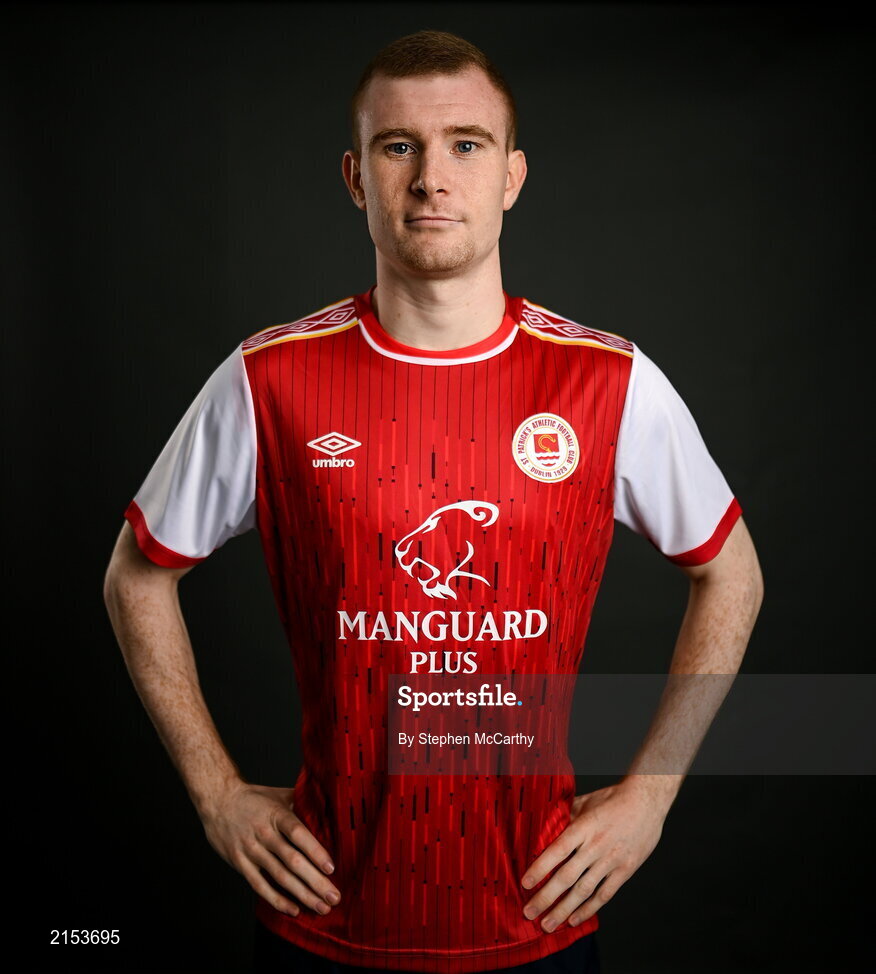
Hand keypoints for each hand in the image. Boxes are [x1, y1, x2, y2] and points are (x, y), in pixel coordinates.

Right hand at [201, 781, 339, 917]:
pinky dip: (277, 900)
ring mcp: (251, 850)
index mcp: (277, 815)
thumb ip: (302, 803)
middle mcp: (264, 834)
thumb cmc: (254, 799)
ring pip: (279, 876)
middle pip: (292, 860)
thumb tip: (330, 811)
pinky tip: (294, 909)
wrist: (218, 801)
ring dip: (302, 894)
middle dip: (315, 882)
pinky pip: (260, 886)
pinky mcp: (240, 864)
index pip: (298, 834)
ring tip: (321, 907)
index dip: (315, 851)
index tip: (331, 868)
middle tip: (334, 897)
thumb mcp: (279, 795)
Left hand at [520, 781, 663, 931]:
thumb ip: (566, 816)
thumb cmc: (613, 799)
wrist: (647, 802)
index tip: (524, 884)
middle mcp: (596, 846)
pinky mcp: (625, 871)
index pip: (557, 850)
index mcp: (584, 827)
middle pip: (567, 876)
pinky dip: (588, 909)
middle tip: (528, 913)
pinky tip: (574, 920)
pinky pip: (604, 894)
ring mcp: (611, 860)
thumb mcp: (586, 802)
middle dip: (546, 897)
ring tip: (547, 925)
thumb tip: (545, 827)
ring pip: (583, 891)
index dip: (540, 868)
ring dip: (563, 910)